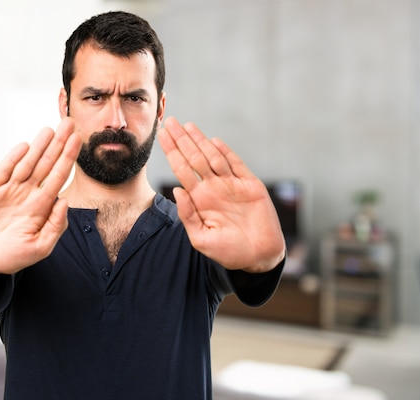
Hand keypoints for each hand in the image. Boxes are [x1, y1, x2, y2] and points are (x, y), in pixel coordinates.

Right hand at [0, 117, 81, 274]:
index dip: (68, 157)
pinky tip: (25, 146)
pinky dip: (13, 158)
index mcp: (42, 206)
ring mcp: (9, 190)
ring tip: (50, 129)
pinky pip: (3, 171)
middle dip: (58, 144)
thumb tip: (65, 202)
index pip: (58, 176)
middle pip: (46, 164)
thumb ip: (55, 226)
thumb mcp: (40, 247)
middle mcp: (28, 193)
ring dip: (38, 146)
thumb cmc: (12, 256)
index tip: (78, 140)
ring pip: (27, 163)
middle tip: (69, 123)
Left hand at [158, 117, 284, 271]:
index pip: (182, 170)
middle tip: (169, 122)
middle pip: (194, 158)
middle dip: (182, 140)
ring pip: (213, 157)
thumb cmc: (228, 251)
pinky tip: (213, 141)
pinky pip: (237, 165)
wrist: (258, 257)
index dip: (172, 153)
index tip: (161, 137)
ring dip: (200, 141)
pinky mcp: (251, 186)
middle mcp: (214, 188)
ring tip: (187, 126)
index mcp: (200, 199)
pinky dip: (226, 152)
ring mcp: (232, 186)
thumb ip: (188, 215)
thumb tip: (176, 190)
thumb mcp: (201, 238)